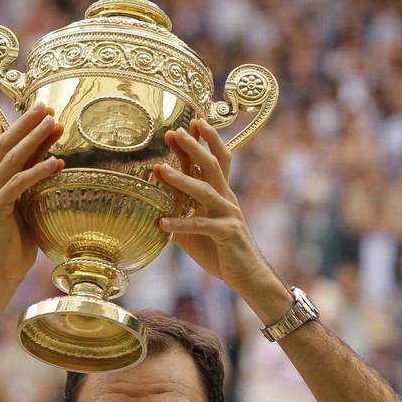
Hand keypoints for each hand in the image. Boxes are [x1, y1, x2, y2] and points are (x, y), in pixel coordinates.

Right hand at [0, 92, 63, 287]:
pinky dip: (38, 171)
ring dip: (33, 138)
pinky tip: (57, 162)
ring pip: (11, 158)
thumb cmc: (17, 246)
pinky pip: (19, 185)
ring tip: (53, 122)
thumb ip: (33, 188)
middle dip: (24, 122)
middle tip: (44, 104)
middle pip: (4, 143)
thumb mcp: (29, 209)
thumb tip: (53, 167)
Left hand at [155, 119, 273, 297]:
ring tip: (160, 170)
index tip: (186, 125)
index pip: (213, 161)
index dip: (202, 142)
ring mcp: (228, 214)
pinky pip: (200, 225)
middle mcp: (226, 199)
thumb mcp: (194, 234)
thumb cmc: (221, 253)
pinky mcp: (227, 233)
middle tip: (176, 131)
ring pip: (204, 191)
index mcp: (221, 195)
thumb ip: (178, 220)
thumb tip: (155, 215)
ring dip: (181, 180)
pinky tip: (160, 223)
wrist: (246, 276)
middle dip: (195, 147)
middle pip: (211, 165)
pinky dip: (179, 224)